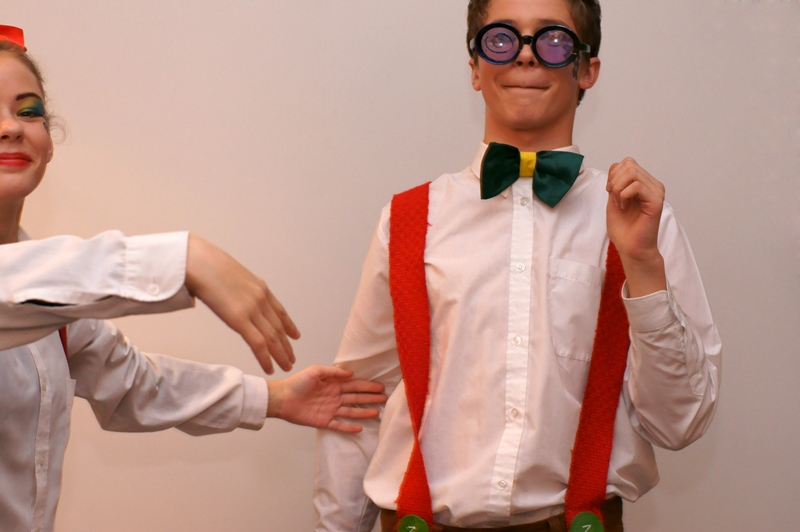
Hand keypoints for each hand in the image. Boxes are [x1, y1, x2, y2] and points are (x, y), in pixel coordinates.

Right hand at [184, 234, 299, 374]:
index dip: (289, 325)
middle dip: (286, 345)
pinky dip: (266, 358)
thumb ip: (238, 288)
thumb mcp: (233, 274)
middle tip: (292, 358)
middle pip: (278, 327)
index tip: (295, 335)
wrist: (200, 262)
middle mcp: (261, 299)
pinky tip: (270, 367)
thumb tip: (232, 294)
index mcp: (260, 287)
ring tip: (287, 366)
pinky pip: (258, 343)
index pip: (279, 311)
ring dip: (281, 354)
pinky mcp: (240, 319)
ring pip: (273, 338)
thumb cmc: (208, 265)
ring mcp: (252, 309)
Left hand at [267, 365, 387, 432]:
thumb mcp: (316, 371)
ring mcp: (330, 410)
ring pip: (351, 411)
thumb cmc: (297, 382)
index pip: (354, 385)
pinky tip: (360, 428)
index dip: (367, 386)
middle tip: (384, 398)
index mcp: (333, 385)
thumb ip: (333, 372)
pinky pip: (339, 425)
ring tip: (377, 413)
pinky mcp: (323, 422)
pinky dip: (349, 427)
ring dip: (364, 412)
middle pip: (356, 398)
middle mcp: (334, 397)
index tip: (380, 386)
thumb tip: (351, 373)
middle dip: (370, 398)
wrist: (282, 398)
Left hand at [606, 158, 666, 296]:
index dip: (613, 174)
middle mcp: (653, 185)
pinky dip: (624, 195)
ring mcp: (656, 192)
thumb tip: (616, 166)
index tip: (610, 192)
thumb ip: (615, 182)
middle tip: (614, 198)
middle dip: (614, 180)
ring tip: (620, 203)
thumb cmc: (624, 228)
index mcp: (644, 183)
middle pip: (629, 164)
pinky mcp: (656, 201)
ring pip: (632, 172)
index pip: (627, 162)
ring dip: (618, 188)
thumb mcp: (613, 199)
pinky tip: (625, 207)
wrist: (631, 248)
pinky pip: (636, 186)